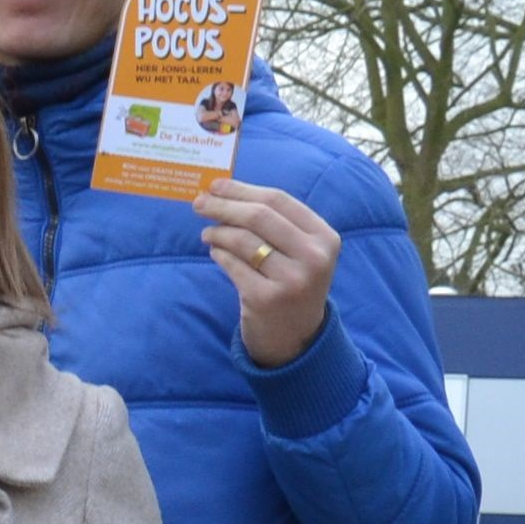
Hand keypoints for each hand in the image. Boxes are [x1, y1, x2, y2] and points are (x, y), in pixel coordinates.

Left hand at [197, 179, 337, 366]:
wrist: (296, 338)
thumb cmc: (292, 283)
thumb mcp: (300, 252)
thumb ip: (275, 223)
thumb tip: (224, 192)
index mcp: (325, 237)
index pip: (278, 200)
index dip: (243, 190)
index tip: (216, 185)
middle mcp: (313, 257)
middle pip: (258, 216)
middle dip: (223, 206)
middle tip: (199, 203)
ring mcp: (291, 280)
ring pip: (242, 240)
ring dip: (217, 232)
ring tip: (207, 234)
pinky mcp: (265, 299)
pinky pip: (232, 265)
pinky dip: (219, 254)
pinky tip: (215, 253)